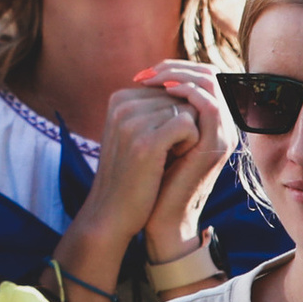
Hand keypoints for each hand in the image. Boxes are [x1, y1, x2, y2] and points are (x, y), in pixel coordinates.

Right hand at [82, 76, 204, 236]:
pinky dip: (190, 144)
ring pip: (188, 110)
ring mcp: (133, 121)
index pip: (170, 91)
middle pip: (181, 98)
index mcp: (119, 98)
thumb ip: (154, 107)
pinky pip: (189, 126)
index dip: (174, 119)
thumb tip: (190, 88)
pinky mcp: (147, 141)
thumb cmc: (130, 174)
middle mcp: (123, 104)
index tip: (154, 144)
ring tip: (163, 158)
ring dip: (187, 135)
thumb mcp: (135, 133)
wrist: (112, 212)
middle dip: (183, 124)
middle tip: (161, 153)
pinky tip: (172, 160)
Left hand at [138, 59, 237, 256]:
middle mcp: (221, 124)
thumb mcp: (155, 136)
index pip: (202, 75)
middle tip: (147, 73)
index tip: (144, 74)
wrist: (159, 215)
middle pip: (209, 74)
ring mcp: (222, 133)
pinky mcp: (216, 145)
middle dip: (175, 67)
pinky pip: (210, 105)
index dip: (173, 68)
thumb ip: (159, 111)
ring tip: (152, 80)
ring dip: (179, 76)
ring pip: (211, 84)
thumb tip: (144, 81)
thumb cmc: (152, 177)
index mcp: (209, 120)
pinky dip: (187, 92)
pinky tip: (163, 93)